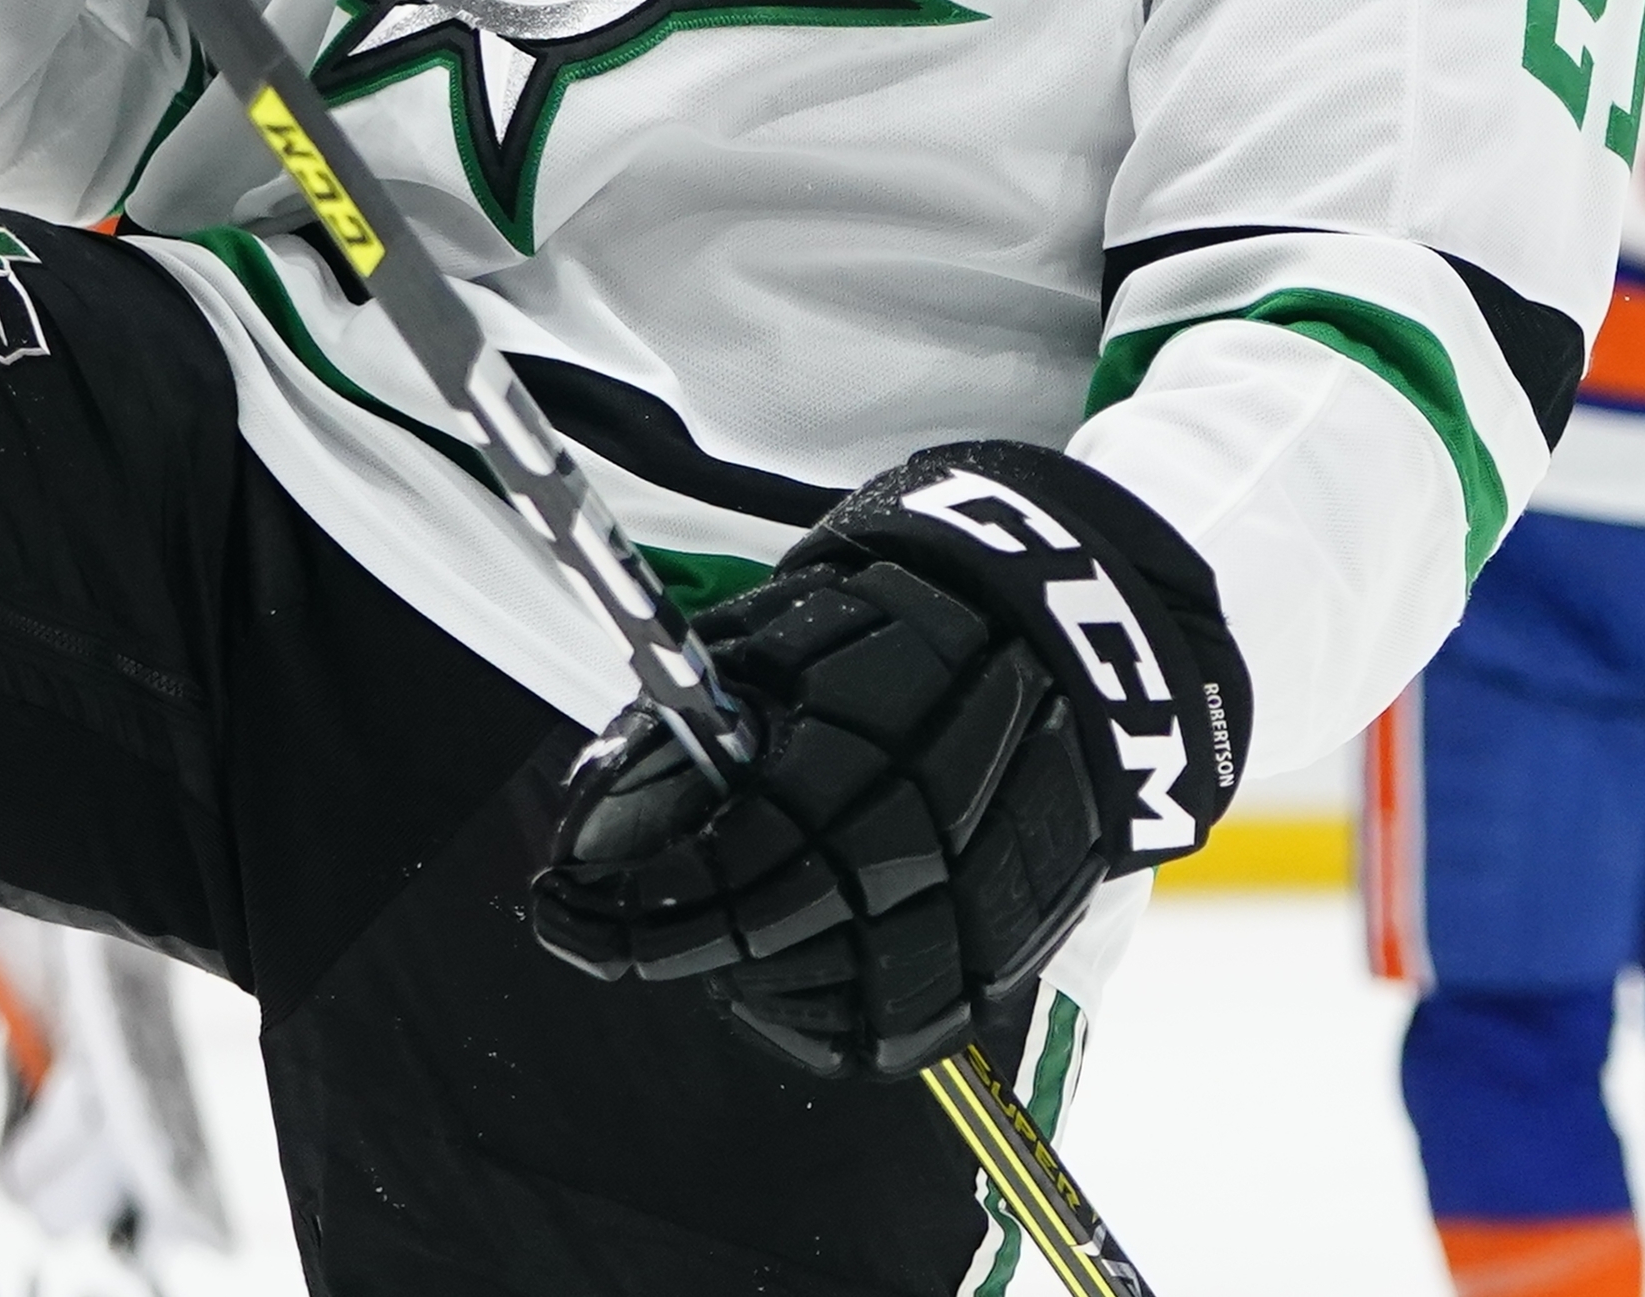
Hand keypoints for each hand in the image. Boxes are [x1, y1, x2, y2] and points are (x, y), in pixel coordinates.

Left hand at [528, 442, 1248, 1077]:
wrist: (1081, 631)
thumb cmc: (914, 617)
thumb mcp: (787, 635)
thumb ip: (694, 722)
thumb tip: (600, 802)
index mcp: (854, 770)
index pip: (713, 880)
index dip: (623, 908)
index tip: (563, 905)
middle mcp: (920, 853)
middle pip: (761, 949)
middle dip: (667, 942)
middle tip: (610, 926)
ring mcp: (975, 912)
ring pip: (827, 1003)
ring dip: (742, 982)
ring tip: (703, 935)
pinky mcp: (1011, 949)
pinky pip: (902, 1026)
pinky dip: (827, 1016)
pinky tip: (782, 978)